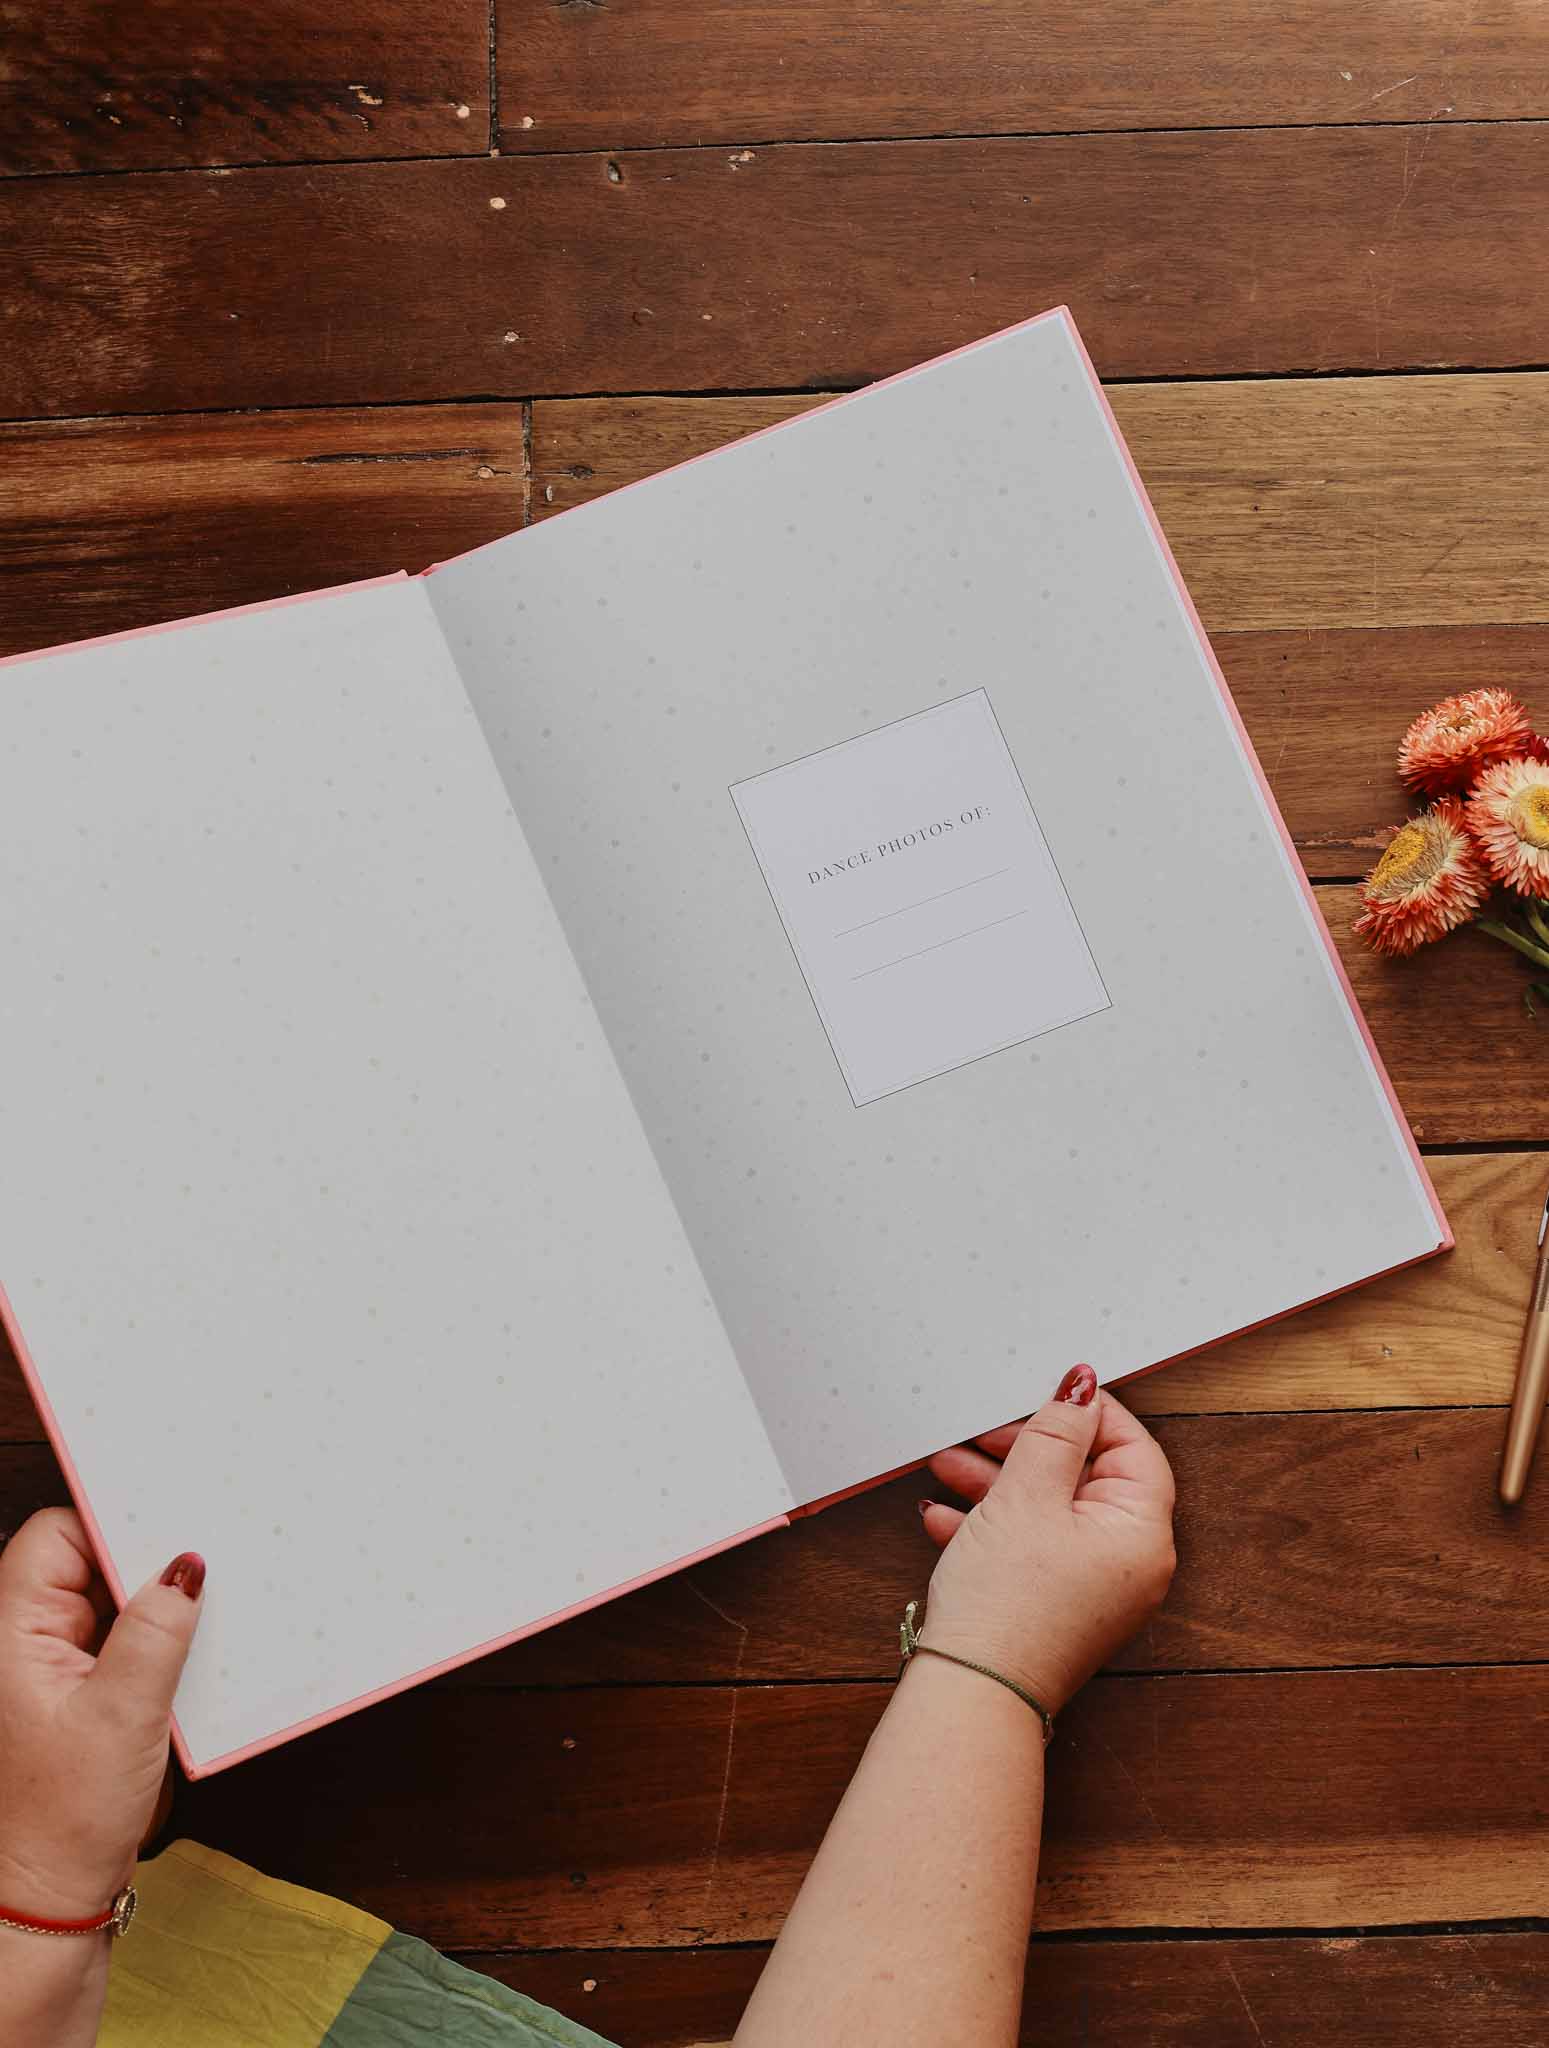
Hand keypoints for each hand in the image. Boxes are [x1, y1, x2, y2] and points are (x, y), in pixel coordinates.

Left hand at [0, 1508, 203, 1920]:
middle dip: (144, 1563)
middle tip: (206, 1562)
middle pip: (86, 1564)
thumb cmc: (64, 1821)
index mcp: (11, 1633)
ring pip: (109, 1603)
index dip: (113, 1522)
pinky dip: (155, 1641)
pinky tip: (192, 1650)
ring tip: (206, 1609)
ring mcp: (49, 1670)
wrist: (44, 1904)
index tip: (175, 1518)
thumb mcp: (124, 1715)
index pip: (57, 1535)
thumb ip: (157, 1629)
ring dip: (155, 1607)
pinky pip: (120, 1642)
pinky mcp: (76, 1698)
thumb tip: (186, 1565)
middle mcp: (22, 1643)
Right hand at [917, 1364, 1175, 1713]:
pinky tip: (945, 1517)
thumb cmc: (1007, 1604)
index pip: (1133, 1449)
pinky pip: (1032, 1548)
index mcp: (1142, 1534)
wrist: (971, 1693)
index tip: (1045, 1392)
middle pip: (1086, 1478)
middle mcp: (1129, 1564)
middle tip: (982, 1432)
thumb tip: (1082, 1388)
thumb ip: (1055, 1434)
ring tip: (948, 1467)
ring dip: (998, 1484)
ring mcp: (1093, 1589)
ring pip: (1050, 1511)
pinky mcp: (1057, 1605)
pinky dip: (994, 1526)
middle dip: (1025, 1449)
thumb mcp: (1026, 1496)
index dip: (1089, 1414)